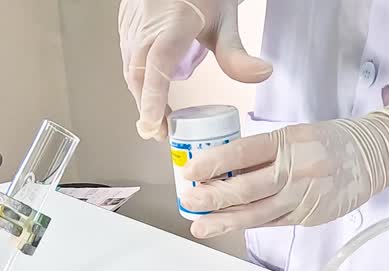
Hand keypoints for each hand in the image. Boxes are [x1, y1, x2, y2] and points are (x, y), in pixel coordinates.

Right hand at [118, 0, 271, 140]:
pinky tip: (151, 93)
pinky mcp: (126, 27)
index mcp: (173, 21)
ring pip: (131, 69)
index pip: (158, 64)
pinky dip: (139, 81)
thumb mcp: (226, 18)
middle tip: (161, 133)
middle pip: (139, 74)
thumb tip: (261, 74)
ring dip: (142, 97)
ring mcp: (133, 25)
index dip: (153, 97)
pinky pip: (128, 59)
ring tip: (159, 119)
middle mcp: (147, 24)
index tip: (153, 123)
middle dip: (147, 107)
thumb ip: (237, 53)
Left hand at [179, 109, 388, 238]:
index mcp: (290, 141)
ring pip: (257, 213)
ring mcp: (305, 197)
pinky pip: (274, 222)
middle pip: (247, 188)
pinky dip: (250, 224)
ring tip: (200, 226)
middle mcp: (297, 170)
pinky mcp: (311, 216)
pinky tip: (230, 225)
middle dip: (213, 198)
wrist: (377, 154)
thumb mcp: (298, 133)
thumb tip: (225, 168)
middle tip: (189, 202)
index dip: (214, 163)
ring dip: (225, 221)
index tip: (190, 171)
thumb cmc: (332, 141)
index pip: (244, 152)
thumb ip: (266, 151)